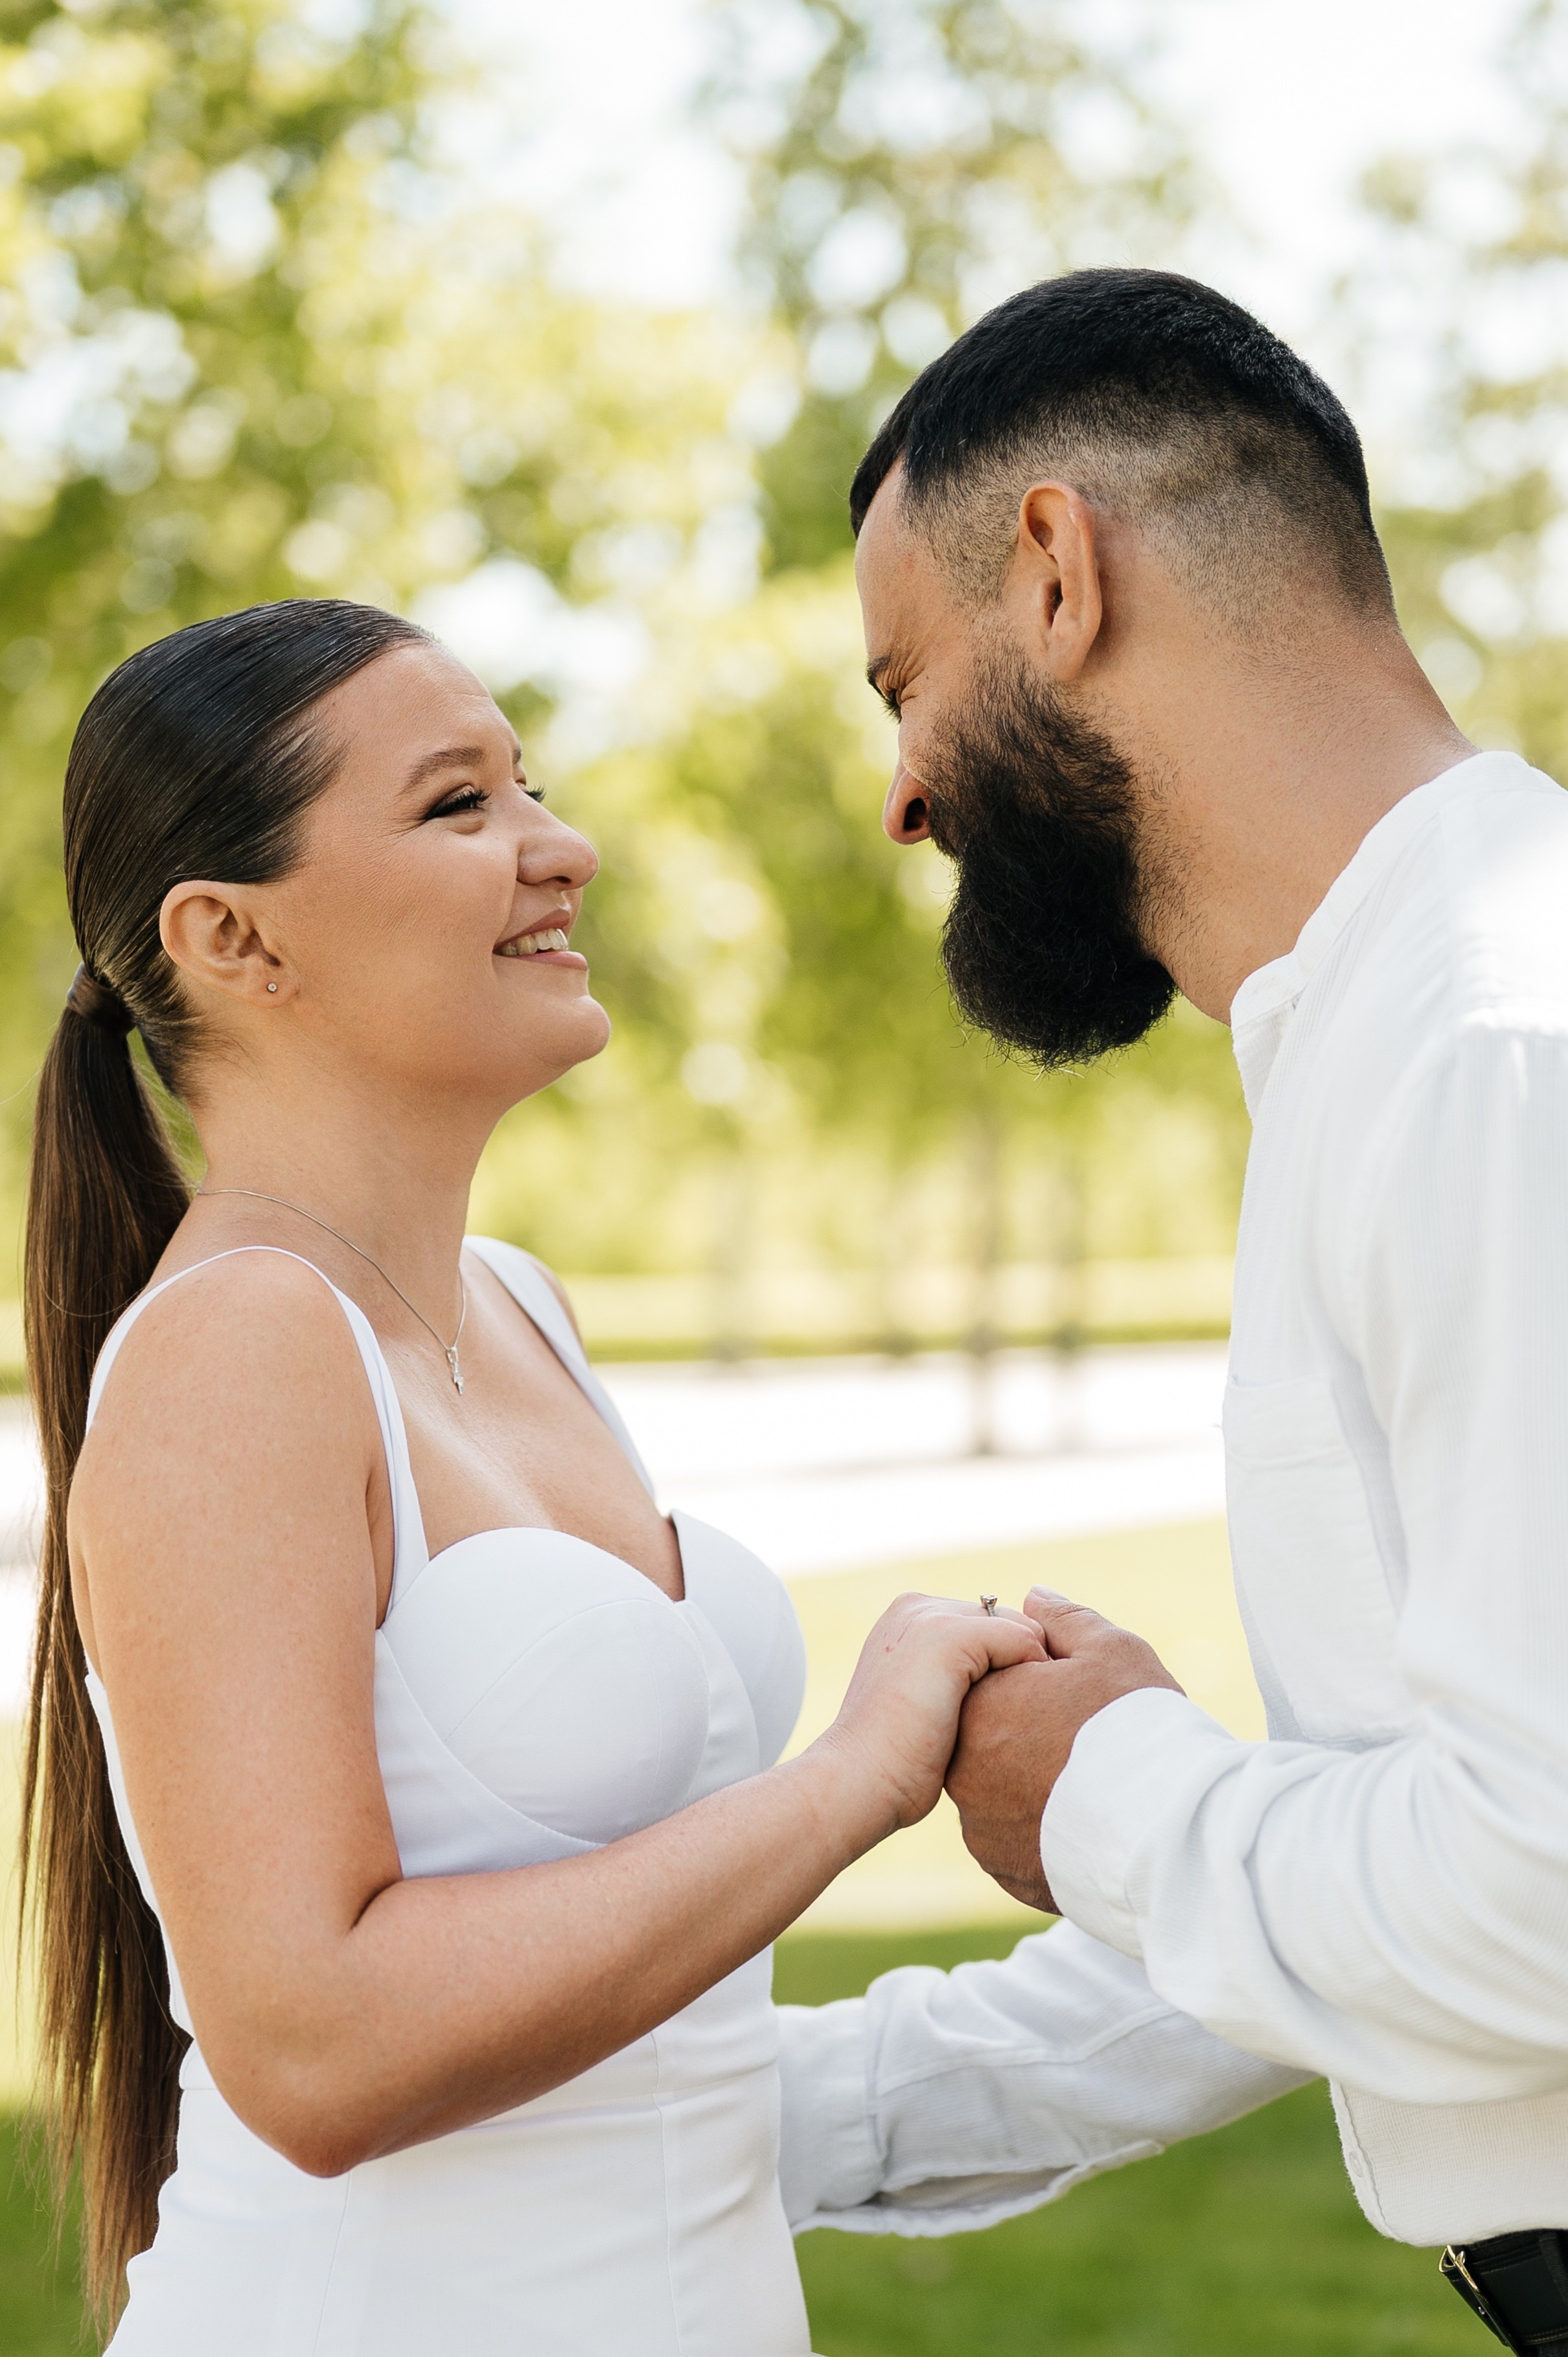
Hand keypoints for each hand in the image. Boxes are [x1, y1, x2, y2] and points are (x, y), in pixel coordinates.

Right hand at [821, 1594, 1045, 1837]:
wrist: (858, 1780)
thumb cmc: (895, 1761)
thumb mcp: (924, 1702)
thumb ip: (956, 1676)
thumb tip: (1011, 1679)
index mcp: (908, 1618)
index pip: (987, 1624)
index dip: (1007, 1667)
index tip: (1005, 1711)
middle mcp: (918, 1607)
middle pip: (1007, 1622)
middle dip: (1019, 1667)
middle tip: (1012, 1720)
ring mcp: (931, 1617)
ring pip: (1019, 1629)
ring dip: (1027, 1675)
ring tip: (1011, 1722)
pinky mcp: (950, 1636)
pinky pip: (1022, 1640)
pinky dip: (1032, 1677)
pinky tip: (1013, 1720)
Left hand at [945, 1589, 1183, 1911]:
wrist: (1165, 1828)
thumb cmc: (1136, 1727)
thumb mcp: (1110, 1650)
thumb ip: (1064, 1620)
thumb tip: (1033, 1598)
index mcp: (979, 1704)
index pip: (995, 1678)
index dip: (1041, 1678)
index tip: (1079, 1691)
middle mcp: (963, 1767)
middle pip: (994, 1735)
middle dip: (1031, 1730)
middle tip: (1088, 1736)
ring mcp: (980, 1824)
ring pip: (1001, 1790)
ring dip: (1032, 1783)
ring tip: (1093, 1783)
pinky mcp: (1002, 1867)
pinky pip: (1015, 1837)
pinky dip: (1041, 1827)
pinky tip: (1084, 1820)